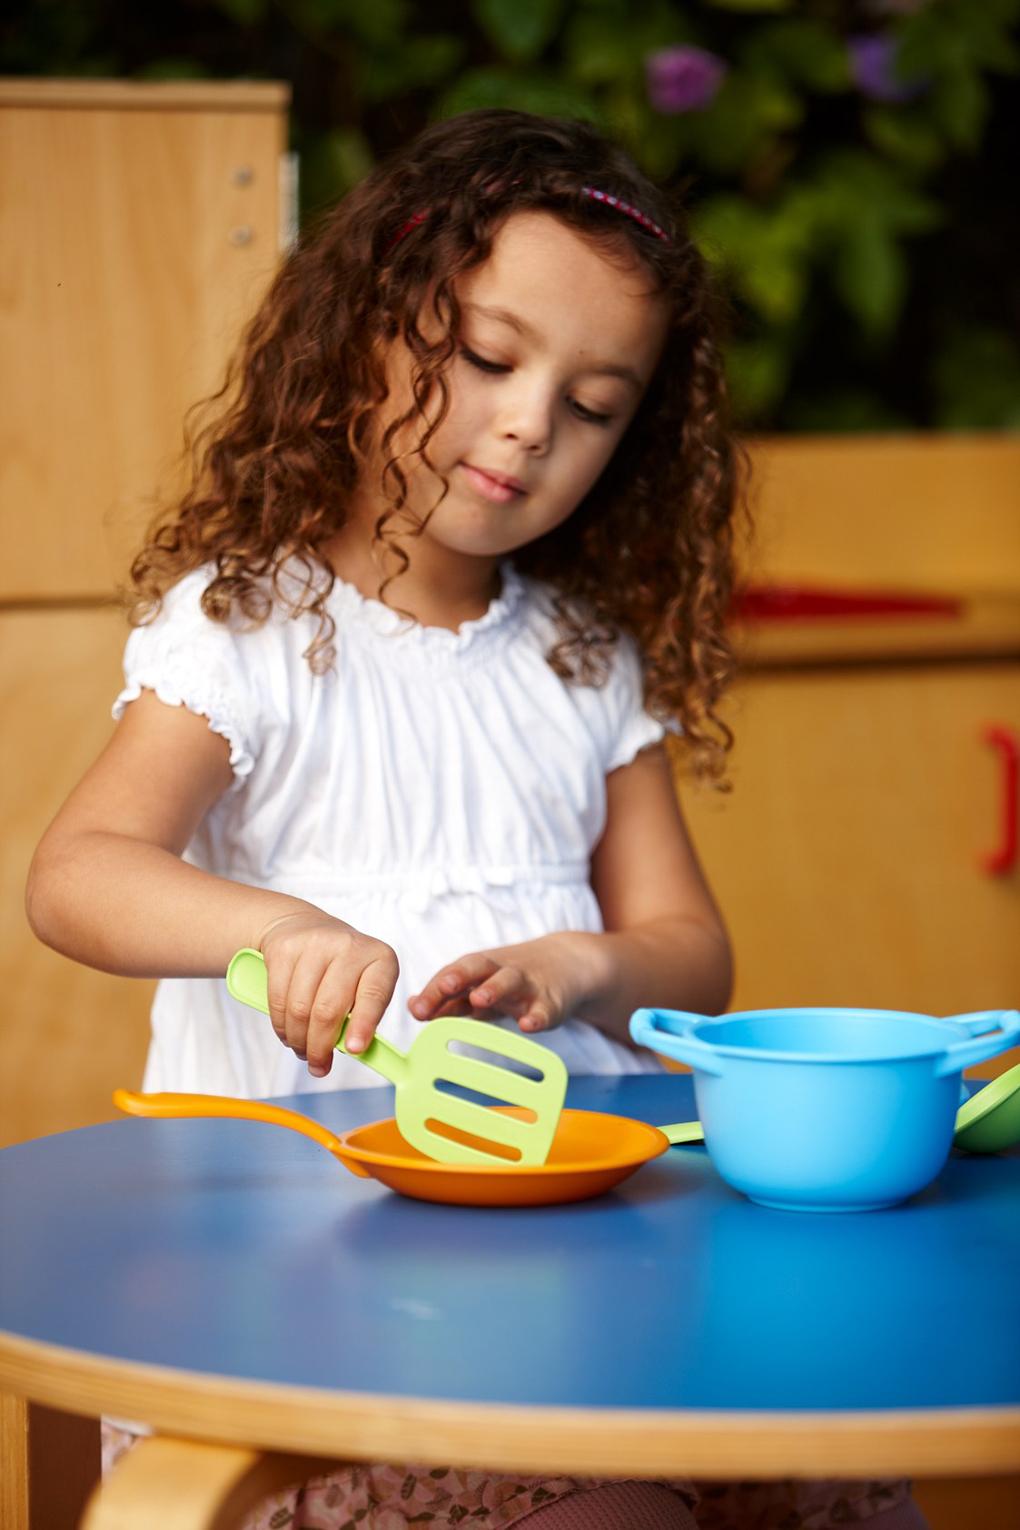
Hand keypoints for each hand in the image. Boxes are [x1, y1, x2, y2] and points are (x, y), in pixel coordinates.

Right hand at [258, 909, 398, 1075]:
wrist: (302, 927)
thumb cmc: (340, 969)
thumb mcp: (362, 985)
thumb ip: (362, 1017)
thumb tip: (352, 1052)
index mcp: (380, 959)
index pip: (373, 996)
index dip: (363, 1026)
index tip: (353, 1050)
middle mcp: (349, 946)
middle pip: (329, 1010)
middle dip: (320, 1047)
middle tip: (318, 1066)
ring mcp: (315, 944)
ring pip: (300, 1009)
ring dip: (298, 1040)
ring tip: (302, 1050)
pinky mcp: (284, 949)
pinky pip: (278, 1000)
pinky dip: (281, 1026)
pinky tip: (288, 1033)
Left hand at [408, 933, 600, 1033]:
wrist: (567, 964)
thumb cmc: (513, 979)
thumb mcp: (480, 985)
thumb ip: (449, 998)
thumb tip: (413, 1006)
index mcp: (479, 969)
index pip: (452, 975)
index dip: (433, 991)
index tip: (416, 1008)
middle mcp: (499, 971)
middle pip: (476, 968)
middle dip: (458, 977)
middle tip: (442, 987)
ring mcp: (527, 984)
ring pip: (509, 982)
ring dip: (494, 988)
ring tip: (480, 998)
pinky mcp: (552, 1001)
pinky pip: (545, 1009)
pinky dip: (537, 1016)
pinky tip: (528, 1025)